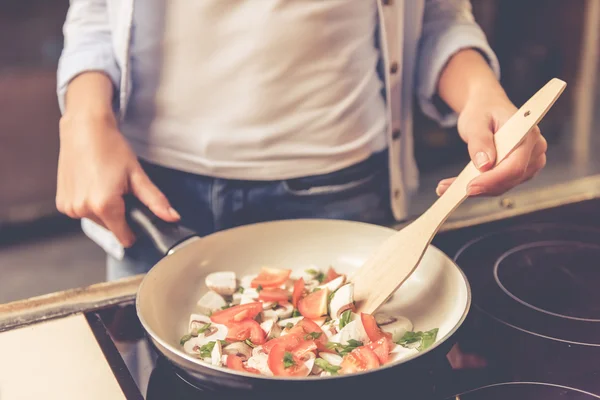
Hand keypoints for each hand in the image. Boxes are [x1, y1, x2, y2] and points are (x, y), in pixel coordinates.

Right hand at [55, 113, 179, 246]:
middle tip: (119, 188)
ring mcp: (70, 207)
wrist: (85, 128)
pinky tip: (92, 184)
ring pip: (96, 220)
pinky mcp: (61, 203)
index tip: (137, 216)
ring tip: (105, 183)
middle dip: (119, 213)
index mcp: (104, 205)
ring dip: (103, 208)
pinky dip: (89, 203)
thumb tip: (173, 217)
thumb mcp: (137, 175)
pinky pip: (82, 212)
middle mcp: (83, 209)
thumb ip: (155, 200)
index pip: (124, 236)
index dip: (134, 230)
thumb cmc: (111, 147)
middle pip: (111, 226)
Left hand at [435, 91, 546, 196]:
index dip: (492, 180)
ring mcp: (529, 163)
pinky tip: (456, 186)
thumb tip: (484, 165)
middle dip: (480, 187)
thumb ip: (480, 141)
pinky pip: (499, 184)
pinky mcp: (519, 171)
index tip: (470, 187)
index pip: (514, 166)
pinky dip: (479, 186)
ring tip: (445, 187)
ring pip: (503, 185)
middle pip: (510, 179)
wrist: (487, 106)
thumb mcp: (476, 121)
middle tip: (447, 189)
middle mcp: (534, 150)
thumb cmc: (483, 110)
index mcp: (528, 134)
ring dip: (476, 189)